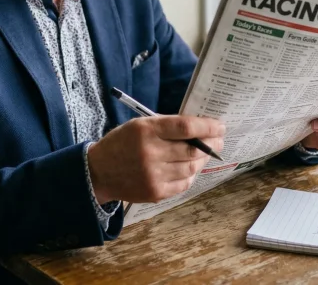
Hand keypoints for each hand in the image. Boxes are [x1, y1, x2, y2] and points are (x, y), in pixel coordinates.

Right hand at [87, 115, 224, 203]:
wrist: (98, 172)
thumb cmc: (122, 143)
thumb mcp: (140, 125)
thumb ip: (167, 126)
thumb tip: (200, 129)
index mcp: (147, 130)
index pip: (186, 127)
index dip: (207, 127)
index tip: (220, 126)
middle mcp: (150, 153)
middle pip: (192, 150)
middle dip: (211, 145)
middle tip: (218, 141)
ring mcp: (153, 175)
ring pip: (191, 168)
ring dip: (201, 160)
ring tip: (204, 154)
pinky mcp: (155, 192)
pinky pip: (183, 184)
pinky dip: (190, 175)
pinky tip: (189, 168)